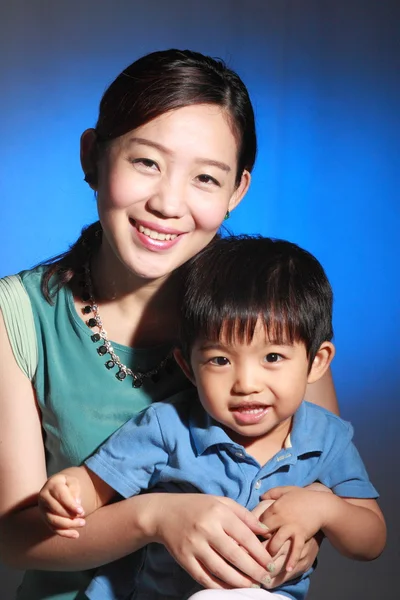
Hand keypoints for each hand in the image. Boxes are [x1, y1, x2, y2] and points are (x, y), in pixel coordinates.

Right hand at [38, 474, 85, 537]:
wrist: (56, 486)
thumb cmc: (67, 484)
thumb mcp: (73, 481)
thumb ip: (74, 490)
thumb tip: (76, 504)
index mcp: (52, 485)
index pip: (61, 496)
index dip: (71, 505)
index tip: (81, 511)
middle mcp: (44, 497)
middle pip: (56, 510)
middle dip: (70, 516)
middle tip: (83, 519)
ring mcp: (42, 509)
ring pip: (53, 521)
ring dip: (68, 525)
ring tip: (82, 524)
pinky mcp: (45, 518)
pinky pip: (53, 528)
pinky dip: (64, 533)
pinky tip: (75, 534)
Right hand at [147, 493, 272, 588]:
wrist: (164, 513)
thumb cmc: (198, 506)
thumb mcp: (221, 502)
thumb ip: (244, 515)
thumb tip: (266, 530)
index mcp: (218, 512)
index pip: (244, 535)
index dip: (260, 552)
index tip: (271, 562)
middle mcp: (206, 529)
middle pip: (234, 555)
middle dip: (254, 570)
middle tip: (266, 578)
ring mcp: (194, 545)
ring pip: (220, 569)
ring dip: (239, 581)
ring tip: (253, 585)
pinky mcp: (184, 559)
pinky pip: (204, 577)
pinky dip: (219, 586)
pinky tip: (231, 588)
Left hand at [257, 487, 325, 573]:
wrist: (322, 505)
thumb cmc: (303, 497)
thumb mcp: (286, 490)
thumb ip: (272, 492)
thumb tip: (261, 497)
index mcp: (275, 507)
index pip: (260, 520)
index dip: (256, 528)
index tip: (255, 534)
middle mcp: (281, 518)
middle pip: (265, 532)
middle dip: (260, 541)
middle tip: (255, 550)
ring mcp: (292, 528)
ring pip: (276, 542)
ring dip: (271, 551)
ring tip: (268, 559)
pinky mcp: (302, 535)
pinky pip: (295, 549)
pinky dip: (292, 560)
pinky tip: (287, 569)